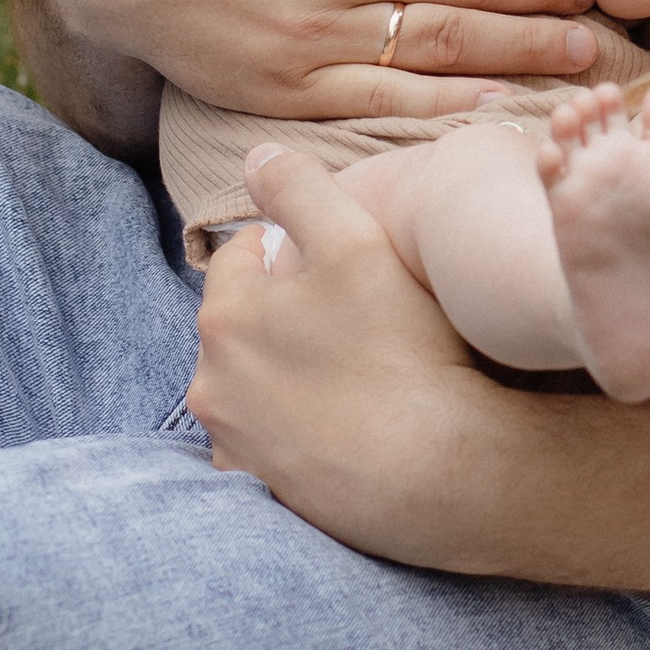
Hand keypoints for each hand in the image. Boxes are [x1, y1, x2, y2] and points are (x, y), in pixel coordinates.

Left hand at [190, 145, 524, 561]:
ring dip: (286, 373)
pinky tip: (344, 427)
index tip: (345, 267)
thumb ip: (300, 187)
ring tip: (354, 373)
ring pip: (254, 385)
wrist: (439, 472)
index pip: (246, 256)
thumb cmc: (400, 350)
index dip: (296, 249)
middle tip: (354, 317)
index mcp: (224, 316)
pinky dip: (295, 432)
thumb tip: (256, 157)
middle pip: (246, 323)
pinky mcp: (261, 492)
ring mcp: (234, 444)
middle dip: (285, 313)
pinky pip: (269, 445)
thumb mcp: (356, 240)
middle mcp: (211, 384)